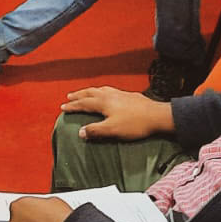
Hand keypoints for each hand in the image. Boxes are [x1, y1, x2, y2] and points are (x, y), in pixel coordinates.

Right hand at [61, 85, 175, 139]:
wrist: (157, 115)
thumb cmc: (135, 124)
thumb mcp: (112, 130)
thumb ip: (95, 130)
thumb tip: (80, 132)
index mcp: (103, 102)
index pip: (83, 103)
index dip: (72, 105)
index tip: (63, 107)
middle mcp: (109, 95)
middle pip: (89, 93)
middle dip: (78, 95)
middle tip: (69, 96)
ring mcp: (119, 93)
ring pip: (100, 89)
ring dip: (89, 91)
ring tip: (85, 92)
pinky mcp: (129, 95)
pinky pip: (110, 90)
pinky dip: (102, 91)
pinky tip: (107, 94)